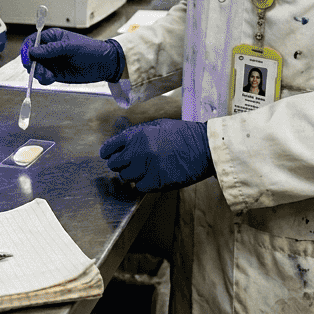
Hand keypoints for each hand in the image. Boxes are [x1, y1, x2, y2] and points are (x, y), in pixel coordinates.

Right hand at [21, 28, 124, 84]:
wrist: (103, 64)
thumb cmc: (90, 50)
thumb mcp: (70, 47)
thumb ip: (51, 49)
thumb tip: (32, 51)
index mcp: (52, 37)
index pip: (32, 41)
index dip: (27, 50)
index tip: (28, 59)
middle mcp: (49, 50)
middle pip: (31, 57)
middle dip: (32, 64)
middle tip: (39, 70)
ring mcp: (52, 62)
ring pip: (35, 68)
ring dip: (38, 73)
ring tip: (49, 76)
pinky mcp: (55, 73)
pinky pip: (43, 77)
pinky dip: (44, 79)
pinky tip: (51, 79)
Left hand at [99, 119, 213, 192]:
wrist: (204, 147)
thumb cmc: (184, 135)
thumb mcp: (158, 126)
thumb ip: (138, 135)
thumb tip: (122, 146)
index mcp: (138, 135)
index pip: (110, 147)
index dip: (108, 153)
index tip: (108, 156)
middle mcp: (139, 151)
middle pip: (115, 165)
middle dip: (121, 165)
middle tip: (132, 164)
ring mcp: (147, 167)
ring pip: (126, 177)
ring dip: (134, 175)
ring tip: (147, 169)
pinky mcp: (156, 182)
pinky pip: (139, 187)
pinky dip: (145, 184)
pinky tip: (155, 177)